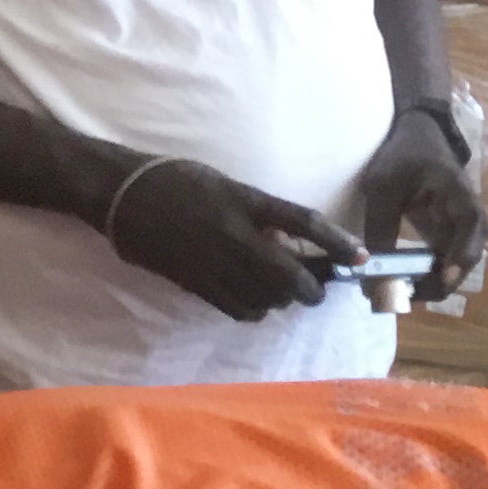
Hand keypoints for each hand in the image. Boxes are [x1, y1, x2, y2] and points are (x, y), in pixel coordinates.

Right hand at [104, 158, 366, 321]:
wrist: (124, 195)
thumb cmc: (177, 179)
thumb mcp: (224, 184)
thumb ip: (257, 212)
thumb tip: (288, 242)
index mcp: (243, 200)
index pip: (303, 222)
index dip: (337, 241)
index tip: (362, 256)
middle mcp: (234, 234)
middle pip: (290, 275)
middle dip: (311, 288)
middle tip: (316, 287)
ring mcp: (215, 262)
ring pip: (268, 298)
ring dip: (282, 299)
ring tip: (281, 292)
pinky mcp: (197, 284)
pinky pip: (240, 309)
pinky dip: (255, 309)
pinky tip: (253, 299)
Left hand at [359, 108, 487, 303]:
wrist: (415, 135)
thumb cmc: (403, 156)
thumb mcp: (383, 186)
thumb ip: (380, 228)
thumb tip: (373, 275)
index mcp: (464, 203)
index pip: (468, 243)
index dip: (452, 267)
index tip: (431, 284)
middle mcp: (472, 223)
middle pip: (461, 265)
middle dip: (432, 286)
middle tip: (397, 297)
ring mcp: (462, 232)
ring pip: (451, 270)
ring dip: (425, 284)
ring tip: (392, 293)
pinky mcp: (447, 237)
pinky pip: (440, 264)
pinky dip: (421, 275)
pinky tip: (396, 283)